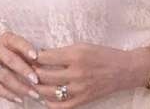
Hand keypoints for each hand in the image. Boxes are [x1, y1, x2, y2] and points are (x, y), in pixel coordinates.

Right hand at [0, 33, 40, 103]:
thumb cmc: (4, 55)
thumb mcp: (13, 49)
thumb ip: (27, 55)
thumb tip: (48, 65)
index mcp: (5, 40)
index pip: (15, 41)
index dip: (25, 48)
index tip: (36, 56)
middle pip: (10, 59)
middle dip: (24, 70)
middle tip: (36, 80)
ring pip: (4, 76)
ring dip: (20, 87)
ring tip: (34, 94)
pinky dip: (9, 94)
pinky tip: (19, 99)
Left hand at [35, 43, 149, 106]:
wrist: (124, 70)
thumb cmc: (102, 54)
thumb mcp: (81, 46)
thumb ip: (61, 51)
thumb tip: (40, 55)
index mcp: (75, 56)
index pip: (44, 58)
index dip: (32, 57)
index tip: (26, 56)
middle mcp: (77, 73)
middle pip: (44, 76)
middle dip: (31, 73)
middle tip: (24, 70)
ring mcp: (80, 89)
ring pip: (49, 92)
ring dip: (37, 88)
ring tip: (31, 82)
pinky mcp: (84, 100)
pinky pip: (62, 106)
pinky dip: (49, 103)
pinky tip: (44, 97)